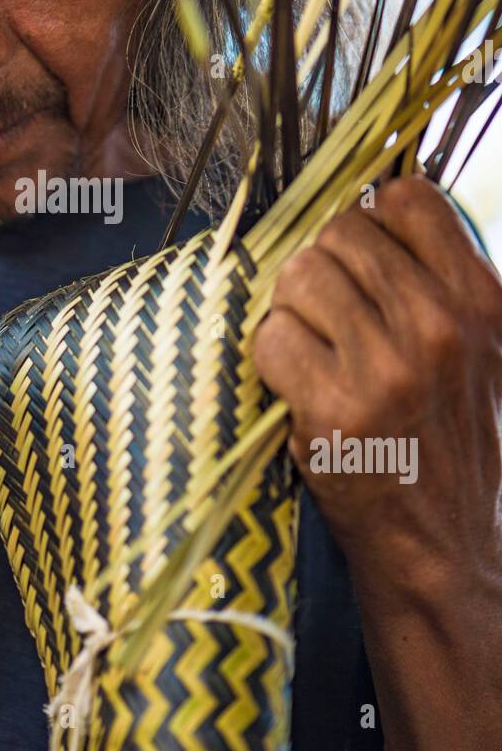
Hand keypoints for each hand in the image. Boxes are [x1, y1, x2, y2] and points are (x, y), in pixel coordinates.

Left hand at [254, 176, 501, 593]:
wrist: (454, 552)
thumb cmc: (461, 445)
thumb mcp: (487, 350)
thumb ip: (442, 281)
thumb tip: (373, 206)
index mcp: (483, 299)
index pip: (406, 197)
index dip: (372, 219)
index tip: (363, 258)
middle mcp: (438, 326)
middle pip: (338, 232)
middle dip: (322, 269)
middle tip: (330, 318)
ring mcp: (384, 369)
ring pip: (297, 277)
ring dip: (292, 310)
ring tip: (315, 350)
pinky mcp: (333, 413)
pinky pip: (269, 339)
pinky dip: (272, 361)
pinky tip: (300, 389)